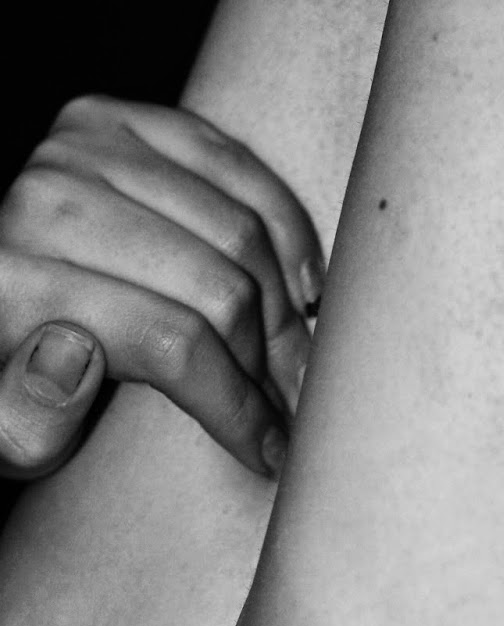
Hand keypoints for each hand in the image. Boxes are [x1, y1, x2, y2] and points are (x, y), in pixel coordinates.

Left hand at [0, 95, 325, 480]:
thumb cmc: (16, 381)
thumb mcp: (10, 435)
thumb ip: (29, 419)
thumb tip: (72, 355)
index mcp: (13, 282)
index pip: (170, 343)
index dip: (237, 407)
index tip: (271, 451)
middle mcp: (44, 200)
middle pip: (218, 289)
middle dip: (270, 364)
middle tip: (294, 409)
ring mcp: (81, 149)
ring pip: (238, 233)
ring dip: (285, 308)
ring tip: (292, 362)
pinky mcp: (115, 120)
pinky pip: (234, 164)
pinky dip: (282, 226)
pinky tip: (299, 285)